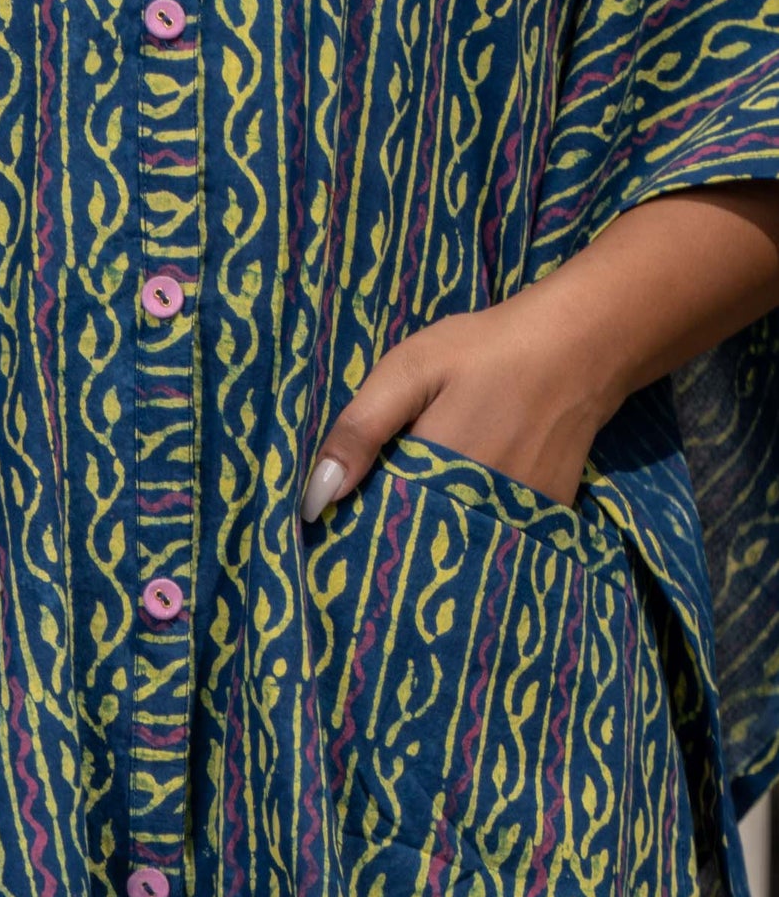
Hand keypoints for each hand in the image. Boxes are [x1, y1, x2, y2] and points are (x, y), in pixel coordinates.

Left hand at [298, 283, 618, 521]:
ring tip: (410, 539)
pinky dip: (471, 539)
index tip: (332, 543)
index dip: (354, 538)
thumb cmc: (487, 350)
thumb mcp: (409, 370)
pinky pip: (494, 543)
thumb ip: (360, 431)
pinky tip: (455, 522)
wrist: (581, 345)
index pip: (379, 531)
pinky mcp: (544, 519)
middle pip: (418, 550)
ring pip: (456, 551)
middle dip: (391, 549)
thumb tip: (315, 500)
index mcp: (435, 474)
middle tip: (368, 542)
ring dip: (431, 549)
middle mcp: (477, 508)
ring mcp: (516, 518)